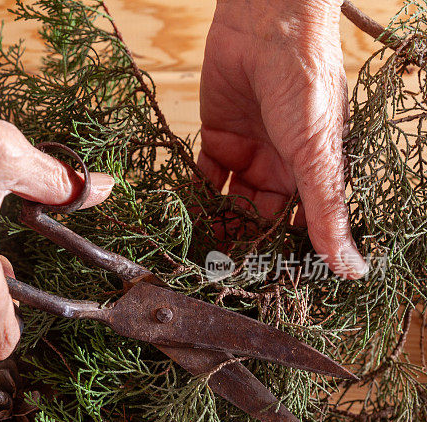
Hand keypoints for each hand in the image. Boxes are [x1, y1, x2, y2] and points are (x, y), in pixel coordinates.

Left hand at [199, 0, 367, 278]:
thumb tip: (351, 267)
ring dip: (215, 221)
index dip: (281, 251)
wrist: (266, 23)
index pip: (298, 225)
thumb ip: (326, 211)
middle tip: (218, 270)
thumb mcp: (317, 153)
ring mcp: (248, 152)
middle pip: (259, 217)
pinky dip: (196, 193)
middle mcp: (281, 166)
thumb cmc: (304, 81)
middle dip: (241, 240)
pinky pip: (204, 175)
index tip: (261, 280)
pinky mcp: (216, 136)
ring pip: (229, 200)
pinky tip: (185, 214)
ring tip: (196, 249)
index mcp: (313, 172)